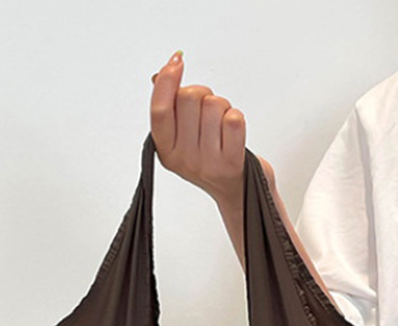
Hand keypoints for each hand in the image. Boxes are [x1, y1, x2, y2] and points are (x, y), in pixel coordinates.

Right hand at [150, 50, 274, 205]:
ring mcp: (207, 163)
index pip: (159, 110)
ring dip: (223, 106)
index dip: (167, 82)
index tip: (176, 61)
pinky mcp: (231, 164)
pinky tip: (234, 132)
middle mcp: (184, 159)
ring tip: (222, 126)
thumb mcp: (184, 137)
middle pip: (189, 97)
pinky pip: (234, 119)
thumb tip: (160, 76)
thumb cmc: (213, 158)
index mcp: (166, 150)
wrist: (238, 191)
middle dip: (203, 93)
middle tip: (209, 110)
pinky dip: (237, 117)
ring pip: (214, 104)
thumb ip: (172, 110)